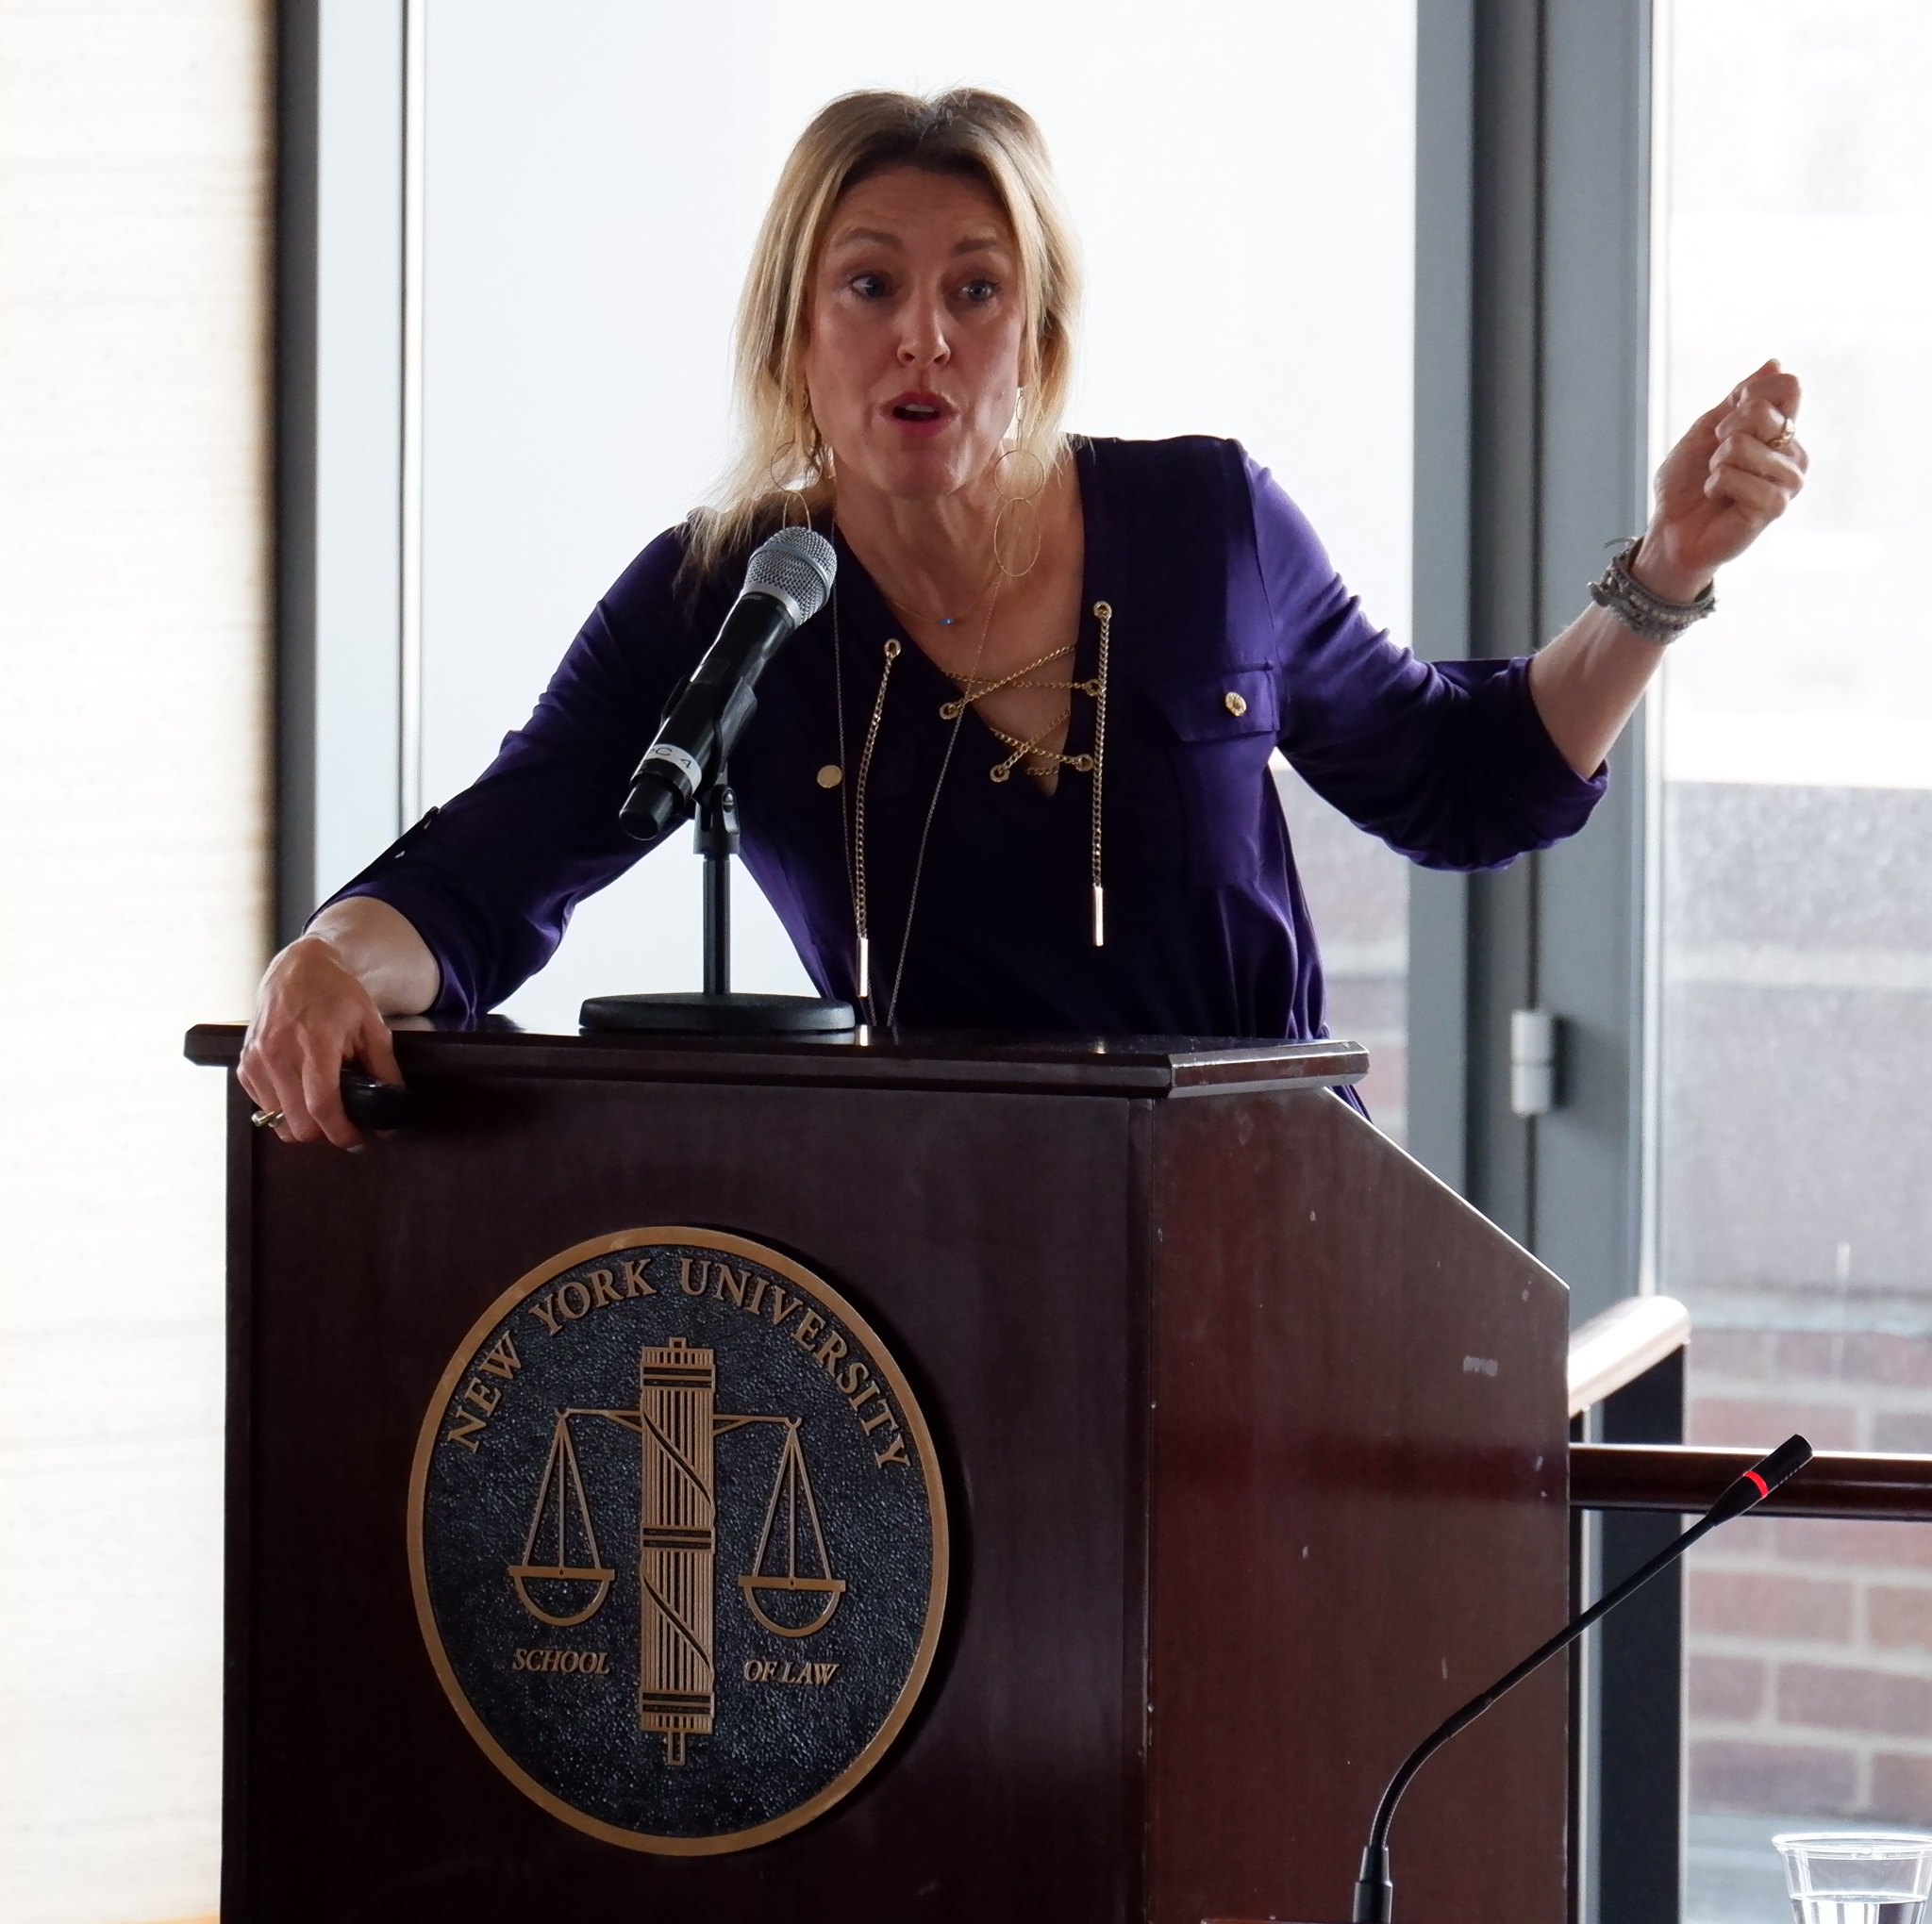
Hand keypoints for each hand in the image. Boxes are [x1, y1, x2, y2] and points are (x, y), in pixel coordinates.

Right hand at [239, 934, 404, 1148]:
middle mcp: (279, 1053)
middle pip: (297, 1124)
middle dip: (324, 1132)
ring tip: (321, 1103)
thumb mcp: (371, 1026)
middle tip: (342, 1122)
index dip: (341, 1132)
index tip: (357, 1140)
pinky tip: (300, 1090)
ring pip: (278, 1121)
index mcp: (315, 1043)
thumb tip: (394, 1106)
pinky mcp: (245, 1064)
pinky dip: (283, 1108)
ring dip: (302, 1123)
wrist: (299, 969)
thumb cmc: (338, 995)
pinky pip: (263, 1106)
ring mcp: (257, 1060)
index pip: (321, 1106)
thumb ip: (384, 1068)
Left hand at [1632, 359, 1806, 602]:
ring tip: (1719, 483)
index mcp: (1782, 431)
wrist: (1672, 527)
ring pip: (1745, 445)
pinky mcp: (1776, 506)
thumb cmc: (1689, 481)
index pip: (1788, 386)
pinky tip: (1721, 500)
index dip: (1748, 396)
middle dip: (1724, 432)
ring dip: (1717, 464)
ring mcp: (1789, 480)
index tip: (1725, 421)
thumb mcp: (1707, 429)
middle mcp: (1794, 453)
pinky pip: (1736, 477)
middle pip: (1763, 412)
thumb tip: (1776, 363)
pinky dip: (1716, 485)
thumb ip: (1741, 398)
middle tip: (1717, 458)